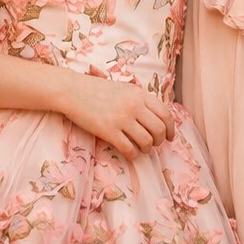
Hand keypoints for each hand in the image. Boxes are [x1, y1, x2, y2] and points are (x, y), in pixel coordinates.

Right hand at [60, 76, 177, 161]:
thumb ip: (140, 100)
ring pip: (146, 141)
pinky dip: (133, 154)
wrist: (73, 91)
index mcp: (140, 94)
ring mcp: (121, 119)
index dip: (171, 128)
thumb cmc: (97, 90)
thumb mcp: (124, 88)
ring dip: (147, 149)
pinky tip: (130, 153)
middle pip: (159, 129)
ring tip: (142, 149)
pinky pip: (129, 149)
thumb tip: (155, 117)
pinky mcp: (108, 131)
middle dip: (160, 140)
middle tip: (155, 144)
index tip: (170, 137)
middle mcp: (134, 106)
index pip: (165, 114)